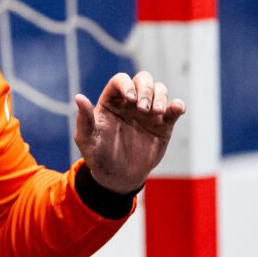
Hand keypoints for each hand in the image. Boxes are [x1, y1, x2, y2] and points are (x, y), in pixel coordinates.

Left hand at [74, 71, 185, 193]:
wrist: (117, 177)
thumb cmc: (98, 155)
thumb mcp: (87, 139)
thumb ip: (84, 118)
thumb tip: (78, 97)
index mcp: (111, 101)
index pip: (120, 80)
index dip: (126, 84)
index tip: (130, 99)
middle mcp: (131, 102)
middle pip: (143, 79)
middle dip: (146, 89)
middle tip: (142, 109)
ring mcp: (148, 112)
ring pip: (160, 90)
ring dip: (160, 96)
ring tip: (156, 113)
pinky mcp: (163, 125)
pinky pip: (174, 109)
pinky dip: (178, 105)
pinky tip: (177, 109)